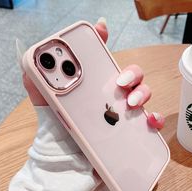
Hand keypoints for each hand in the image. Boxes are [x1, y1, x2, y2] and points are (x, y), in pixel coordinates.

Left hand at [23, 17, 163, 128]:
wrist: (65, 158)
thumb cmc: (56, 128)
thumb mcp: (44, 102)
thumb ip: (36, 80)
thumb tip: (35, 54)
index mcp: (94, 86)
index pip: (105, 62)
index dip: (105, 45)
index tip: (101, 31)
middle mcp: (112, 96)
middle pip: (131, 76)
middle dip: (131, 73)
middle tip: (120, 82)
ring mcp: (122, 113)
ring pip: (144, 94)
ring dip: (143, 94)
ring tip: (131, 104)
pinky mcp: (130, 132)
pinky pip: (149, 123)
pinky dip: (155, 119)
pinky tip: (150, 121)